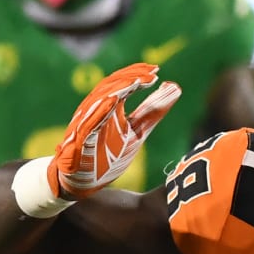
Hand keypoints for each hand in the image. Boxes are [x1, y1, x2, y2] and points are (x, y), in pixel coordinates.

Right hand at [47, 62, 180, 199]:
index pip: (122, 85)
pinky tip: (115, 99)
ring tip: (137, 81)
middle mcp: (95, 111)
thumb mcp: (136, 132)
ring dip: (118, 88)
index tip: (156, 71)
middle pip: (112, 86)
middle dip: (131, 77)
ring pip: (99, 99)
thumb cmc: (106, 156)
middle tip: (152, 72)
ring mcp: (86, 123)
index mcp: (108, 108)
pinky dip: (101, 109)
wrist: (81, 182)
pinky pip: (89, 120)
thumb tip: (173, 88)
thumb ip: (152, 112)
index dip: (138, 76)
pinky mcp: (79, 138)